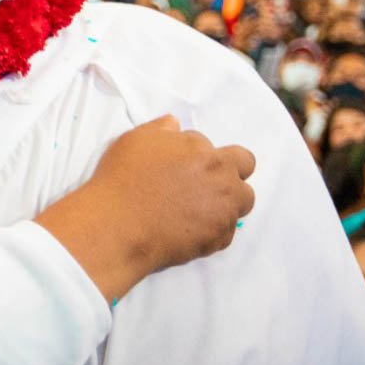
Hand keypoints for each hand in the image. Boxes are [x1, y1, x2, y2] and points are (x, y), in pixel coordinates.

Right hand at [37, 115, 255, 302]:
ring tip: (197, 208)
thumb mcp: (137, 140)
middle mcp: (225, 183)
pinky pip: (226, 233)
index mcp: (211, 156)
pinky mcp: (216, 240)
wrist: (118, 225)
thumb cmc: (125, 179)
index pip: (230, 151)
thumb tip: (175, 124)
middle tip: (203, 184)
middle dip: (231, 175)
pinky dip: (213, 231)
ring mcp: (224, 214)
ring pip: (241, 205)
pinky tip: (188, 228)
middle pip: (245, 175)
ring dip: (226, 202)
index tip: (190, 165)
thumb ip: (162, 129)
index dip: (209, 156)